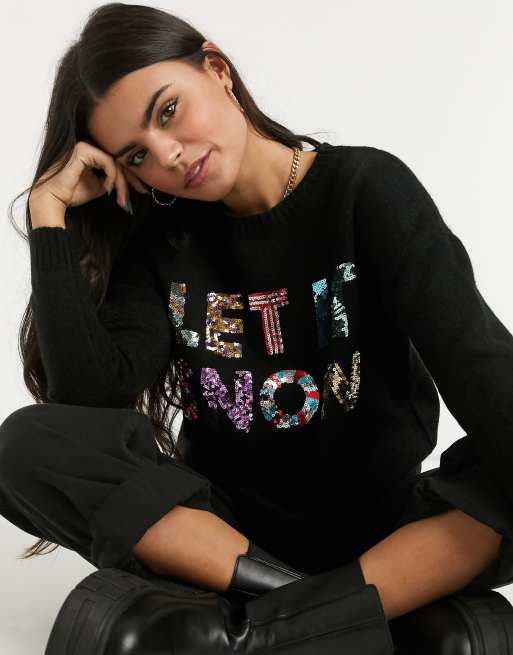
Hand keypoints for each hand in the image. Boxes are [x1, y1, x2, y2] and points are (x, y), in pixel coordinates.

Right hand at [29, 140, 148, 213]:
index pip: (116, 161)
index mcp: (91, 153)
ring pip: (115, 162)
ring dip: (122, 182)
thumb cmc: (71, 193)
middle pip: (119, 160)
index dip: (131, 176)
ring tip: (121, 198)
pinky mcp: (83, 150)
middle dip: (132, 178)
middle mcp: (89, 146)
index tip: (141, 189)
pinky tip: (107, 188)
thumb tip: (125, 181)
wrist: (54, 198)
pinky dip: (111, 176)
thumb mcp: (98, 187)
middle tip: (142, 192)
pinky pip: (108, 162)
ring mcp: (85, 146)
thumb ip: (110, 180)